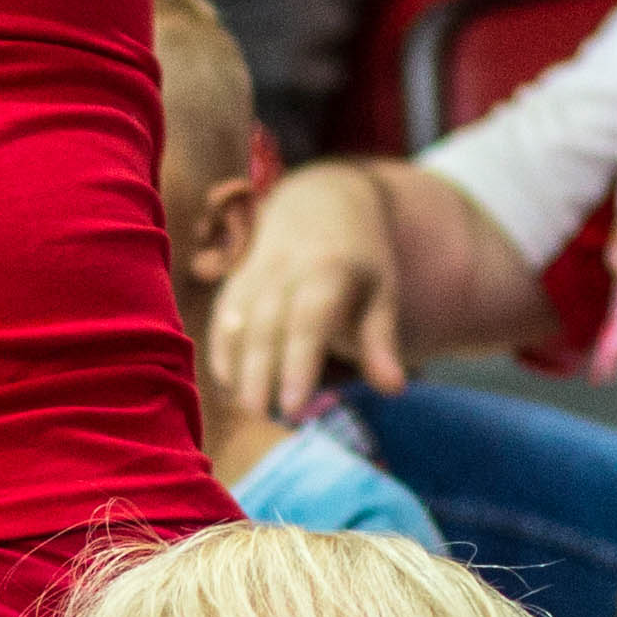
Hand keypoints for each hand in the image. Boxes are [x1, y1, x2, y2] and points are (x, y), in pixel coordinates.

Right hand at [203, 161, 408, 424]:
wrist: (319, 198)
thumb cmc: (359, 256)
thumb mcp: (382, 289)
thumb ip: (382, 341)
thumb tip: (395, 390)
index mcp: (328, 269)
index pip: (309, 321)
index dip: (298, 364)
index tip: (294, 407)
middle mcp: (285, 268)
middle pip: (267, 327)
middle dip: (262, 374)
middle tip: (265, 419)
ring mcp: (254, 271)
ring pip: (239, 324)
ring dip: (239, 369)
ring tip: (249, 411)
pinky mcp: (234, 279)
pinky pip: (222, 319)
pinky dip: (221, 352)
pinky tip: (227, 386)